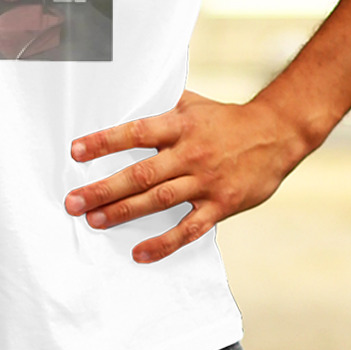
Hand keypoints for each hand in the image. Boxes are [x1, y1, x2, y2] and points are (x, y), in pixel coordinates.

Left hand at [64, 90, 306, 262]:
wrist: (277, 133)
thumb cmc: (225, 118)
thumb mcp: (191, 103)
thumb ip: (159, 106)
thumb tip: (123, 96)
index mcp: (179, 125)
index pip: (135, 132)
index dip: (104, 142)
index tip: (76, 152)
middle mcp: (190, 154)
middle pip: (141, 174)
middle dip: (104, 189)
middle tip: (73, 202)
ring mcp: (206, 182)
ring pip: (159, 201)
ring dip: (124, 212)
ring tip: (94, 221)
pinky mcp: (222, 205)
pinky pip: (189, 229)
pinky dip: (164, 243)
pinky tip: (140, 253)